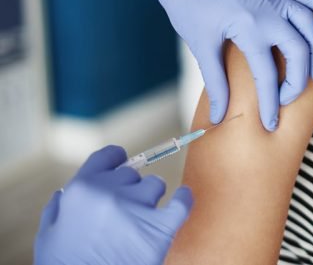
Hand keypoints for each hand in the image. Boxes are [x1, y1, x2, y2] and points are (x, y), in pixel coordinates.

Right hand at [34, 145, 192, 264]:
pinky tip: (183, 198)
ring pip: (155, 185)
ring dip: (150, 198)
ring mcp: (138, 208)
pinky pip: (182, 202)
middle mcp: (111, 192)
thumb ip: (57, 210)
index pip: (108, 157)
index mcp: (81, 189)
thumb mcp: (48, 236)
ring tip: (142, 218)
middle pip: (132, 174)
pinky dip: (184, 199)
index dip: (116, 161)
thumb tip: (64, 194)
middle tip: (125, 212)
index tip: (122, 164)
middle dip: (130, 189)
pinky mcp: (160, 228)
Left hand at [119, 0, 312, 130]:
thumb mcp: (201, 45)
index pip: (267, 75)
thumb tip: (219, 116)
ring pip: (309, 25)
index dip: (270, 103)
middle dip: (299, 80)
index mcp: (249, 28)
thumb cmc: (187, 4)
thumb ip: (216, 82)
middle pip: (299, 52)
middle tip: (289, 98)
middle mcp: (269, 11)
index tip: (270, 123)